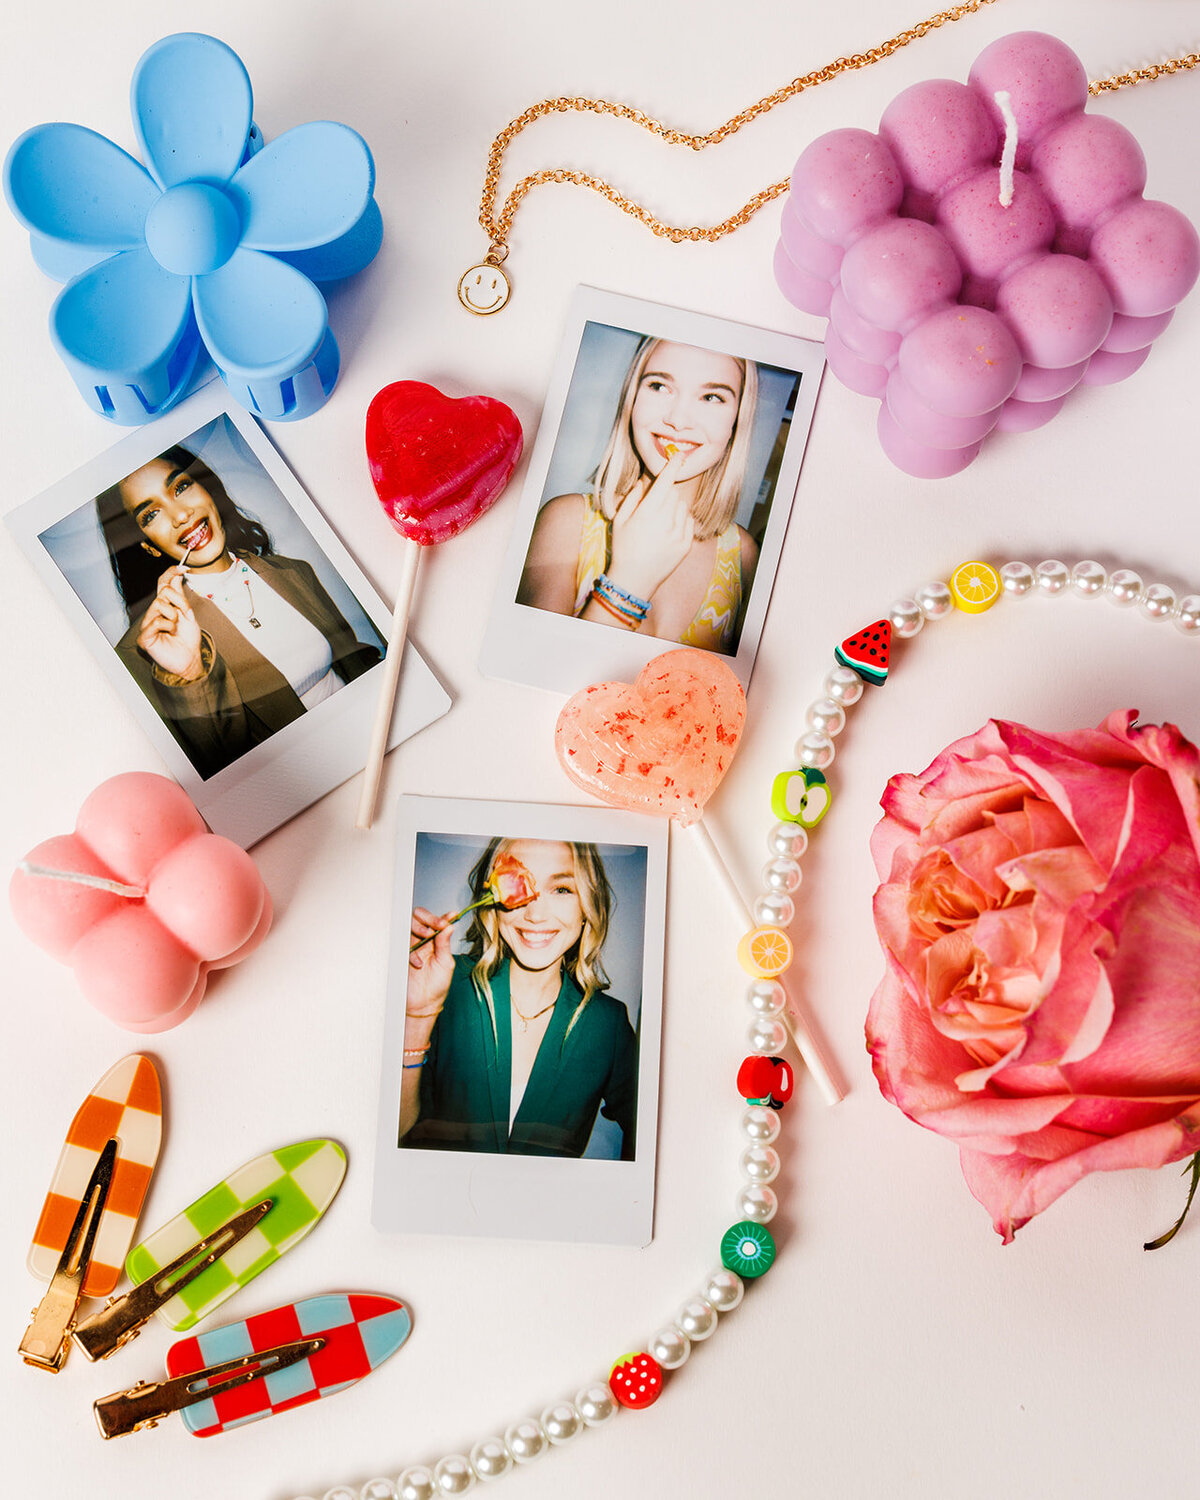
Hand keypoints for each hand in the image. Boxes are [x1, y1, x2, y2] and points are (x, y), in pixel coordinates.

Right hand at [136, 567, 203, 680]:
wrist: (190, 659)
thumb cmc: (187, 638)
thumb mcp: (187, 613)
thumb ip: (179, 595)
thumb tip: (177, 574)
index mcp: (164, 606)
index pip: (162, 584)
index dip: (170, 573)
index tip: (183, 567)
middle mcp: (154, 612)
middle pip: (163, 592)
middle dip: (180, 601)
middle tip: (187, 614)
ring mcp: (148, 624)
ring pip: (159, 605)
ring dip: (174, 615)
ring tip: (176, 627)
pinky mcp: (145, 637)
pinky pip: (155, 622)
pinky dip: (166, 626)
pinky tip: (169, 634)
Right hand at [407, 907, 453, 1019]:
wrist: (423, 1004)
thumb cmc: (437, 985)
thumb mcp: (446, 963)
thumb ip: (445, 944)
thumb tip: (450, 926)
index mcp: (436, 941)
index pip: (437, 922)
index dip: (443, 917)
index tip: (451, 916)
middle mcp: (422, 940)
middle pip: (420, 917)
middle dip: (429, 918)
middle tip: (438, 925)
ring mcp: (410, 946)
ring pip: (409, 925)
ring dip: (419, 927)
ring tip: (427, 936)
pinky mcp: (400, 954)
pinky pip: (402, 944)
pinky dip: (411, 952)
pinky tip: (418, 963)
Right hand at [607, 447, 694, 600]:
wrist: (634, 579)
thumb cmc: (623, 548)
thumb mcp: (620, 521)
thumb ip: (632, 498)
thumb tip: (643, 481)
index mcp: (648, 512)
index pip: (665, 482)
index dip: (672, 467)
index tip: (678, 457)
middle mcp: (666, 520)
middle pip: (674, 493)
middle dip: (666, 494)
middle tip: (654, 507)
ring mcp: (678, 533)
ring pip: (682, 507)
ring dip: (674, 508)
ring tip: (660, 523)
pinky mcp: (686, 544)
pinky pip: (688, 522)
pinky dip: (681, 521)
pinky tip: (668, 532)